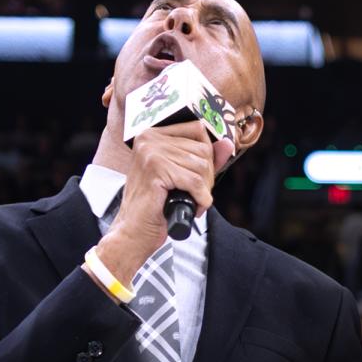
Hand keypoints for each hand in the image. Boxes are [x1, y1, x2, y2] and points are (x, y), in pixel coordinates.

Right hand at [95, 119, 229, 278]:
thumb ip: (204, 158)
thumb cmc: (155, 205)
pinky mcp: (155, 170)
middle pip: (202, 149)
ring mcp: (151, 152)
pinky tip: (194, 207)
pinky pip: (195, 181)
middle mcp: (149, 139)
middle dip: (207, 176)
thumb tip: (228, 143)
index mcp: (152, 134)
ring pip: (201, 166)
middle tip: (195, 193)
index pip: (197, 129)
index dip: (206, 155)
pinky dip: (201, 199)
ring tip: (192, 201)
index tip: (198, 175)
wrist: (133, 231)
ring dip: (204, 190)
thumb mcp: (181, 175)